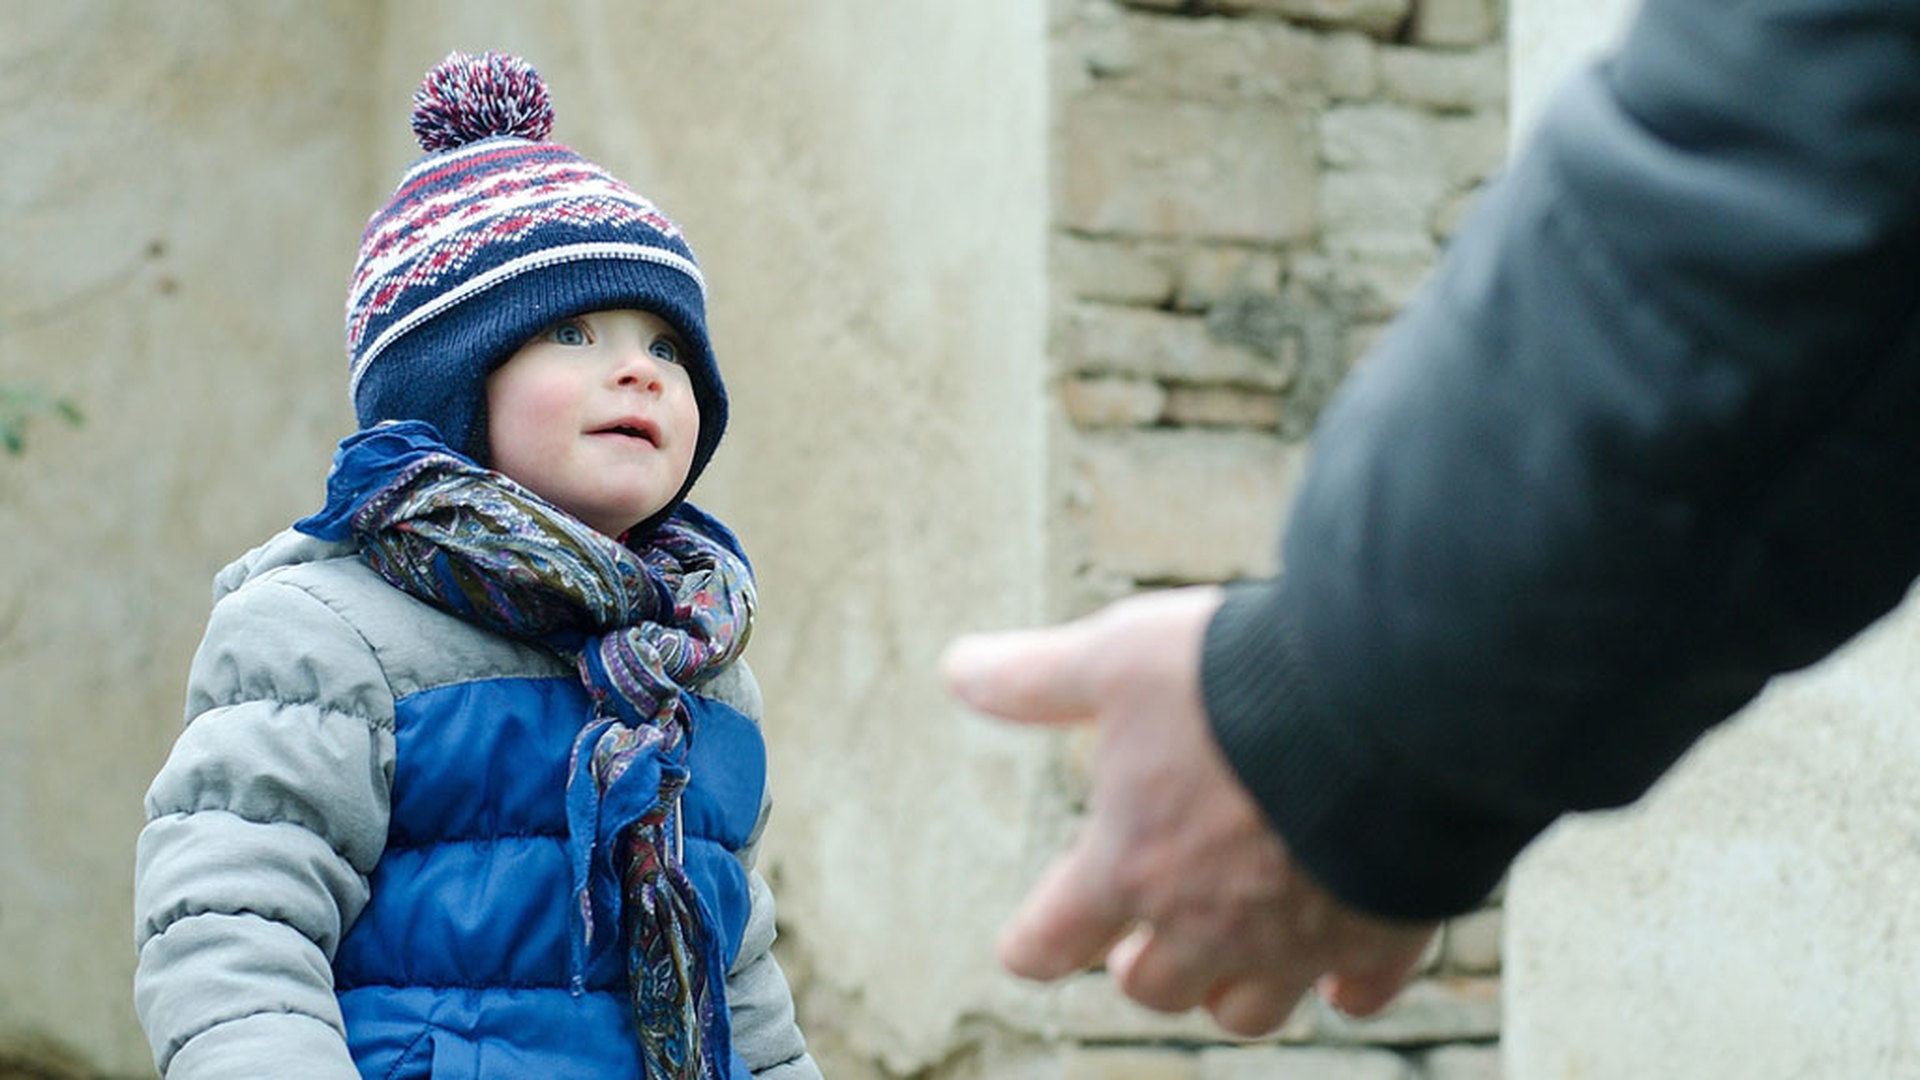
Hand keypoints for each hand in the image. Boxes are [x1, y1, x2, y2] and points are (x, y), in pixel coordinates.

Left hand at [941, 587, 1435, 1034]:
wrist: (1387, 701)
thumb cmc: (1239, 680)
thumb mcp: (1117, 658)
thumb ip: (1038, 678)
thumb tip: (959, 671)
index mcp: (1130, 867)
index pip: (1050, 942)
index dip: (1032, 945)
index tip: (1027, 947)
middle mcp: (1208, 923)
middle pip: (1154, 989)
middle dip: (1139, 968)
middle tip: (1135, 945)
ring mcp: (1298, 939)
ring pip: (1249, 1010)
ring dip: (1229, 991)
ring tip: (1226, 958)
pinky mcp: (1383, 933)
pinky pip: (1359, 991)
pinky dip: (1345, 985)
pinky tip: (1339, 970)